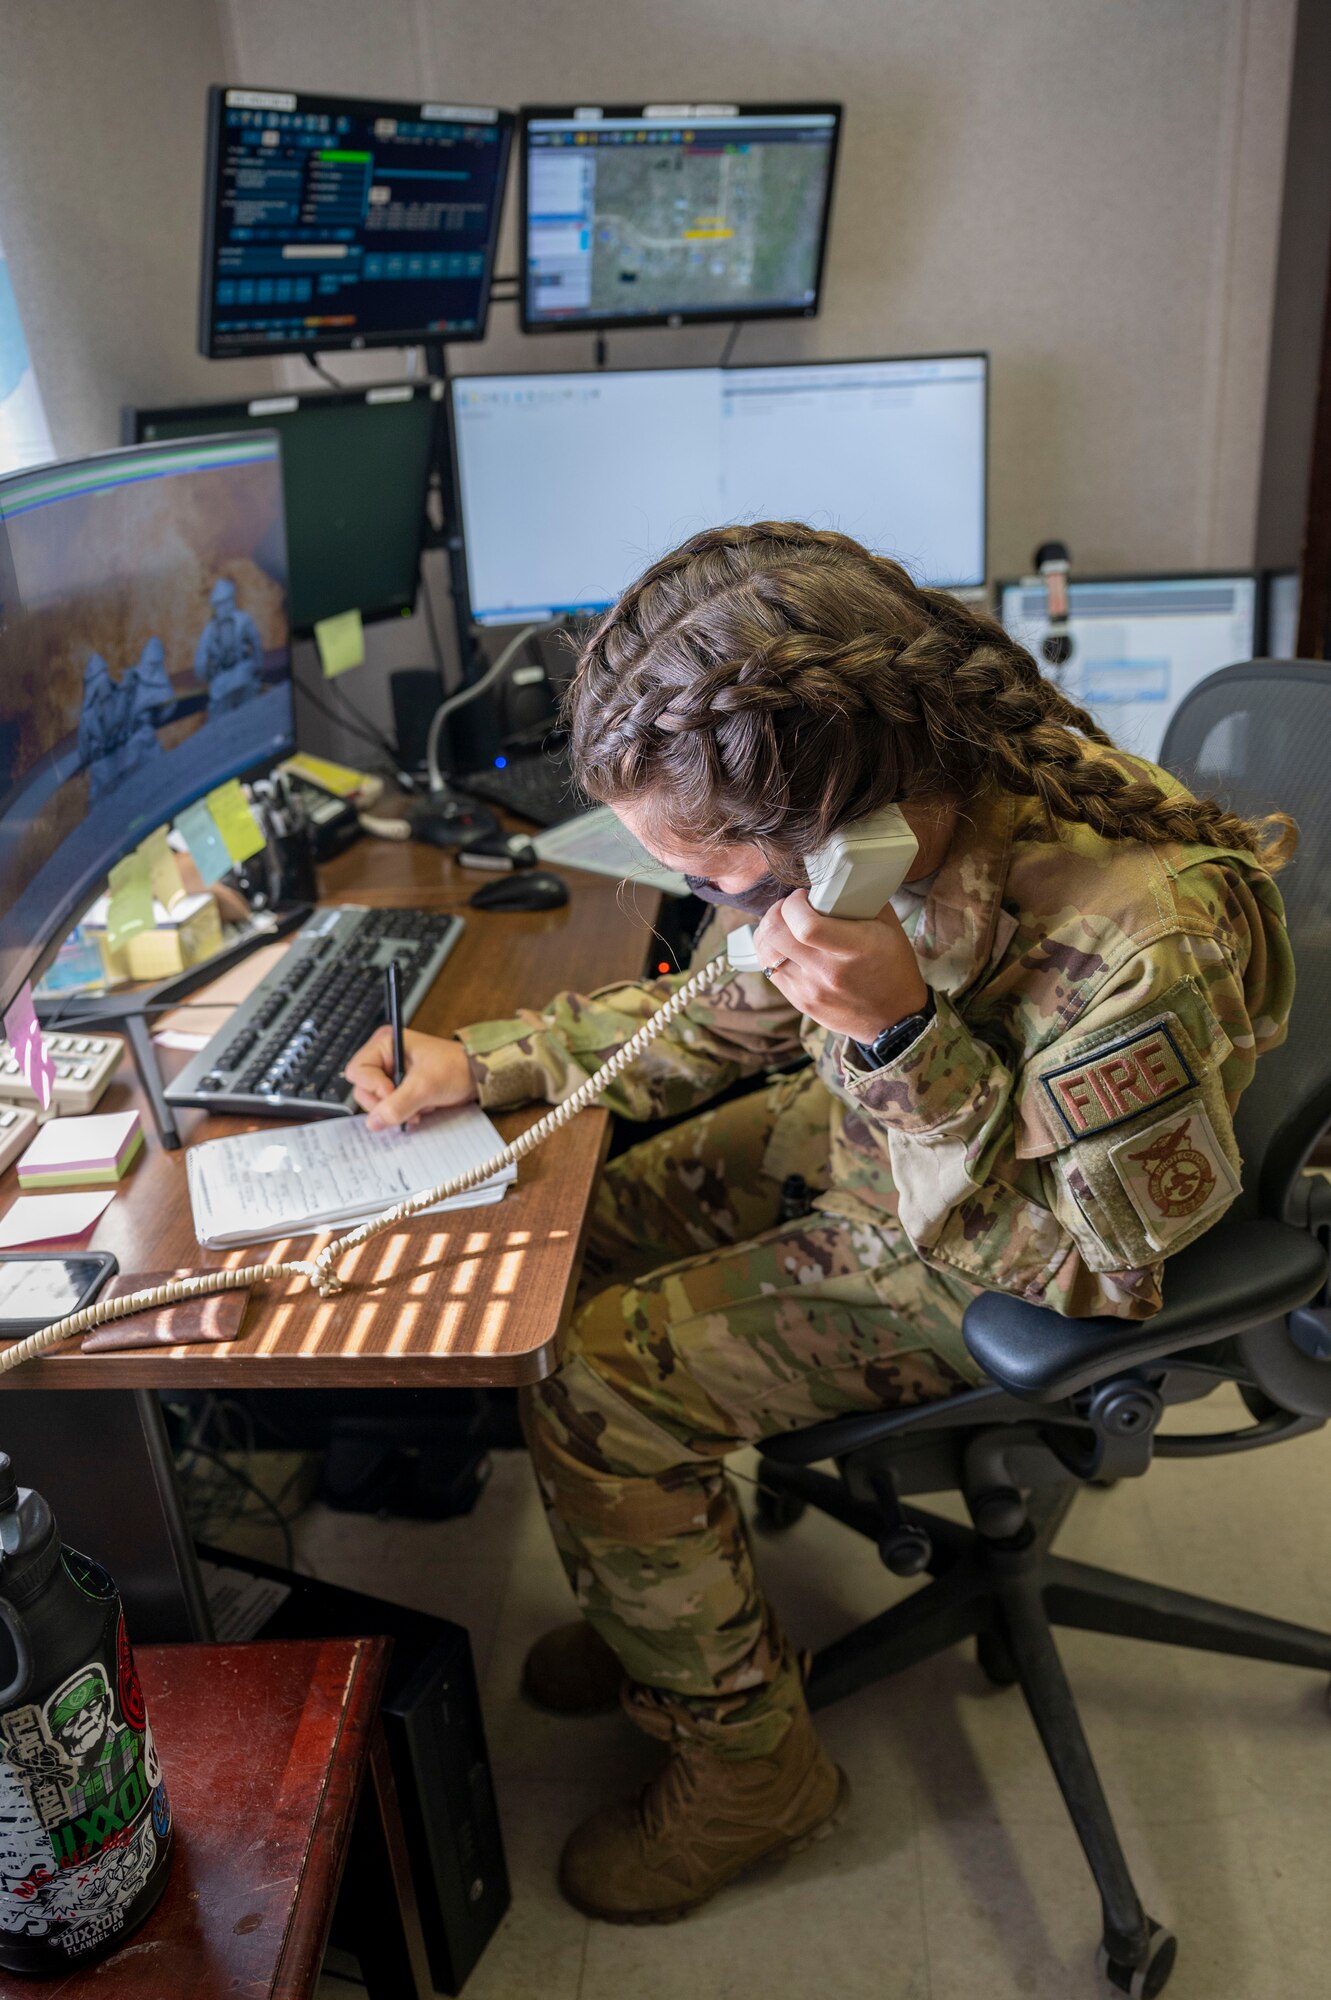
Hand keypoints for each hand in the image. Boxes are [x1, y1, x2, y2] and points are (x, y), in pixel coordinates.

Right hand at [344, 1027, 477, 1130]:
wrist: (478, 1077)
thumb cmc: (455, 1068)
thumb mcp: (425, 1085)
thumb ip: (398, 1104)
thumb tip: (374, 1122)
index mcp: (385, 1044)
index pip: (358, 1071)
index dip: (372, 1087)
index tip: (392, 1093)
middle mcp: (384, 1058)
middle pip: (363, 1089)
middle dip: (385, 1103)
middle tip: (408, 1106)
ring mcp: (391, 1074)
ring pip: (375, 1102)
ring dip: (396, 1110)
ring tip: (419, 1107)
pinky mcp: (400, 1089)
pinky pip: (389, 1107)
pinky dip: (403, 1112)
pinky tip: (420, 1109)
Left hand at [749, 890, 928, 1043]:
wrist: (895, 1019)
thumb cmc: (894, 968)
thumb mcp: (889, 927)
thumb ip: (862, 900)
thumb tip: (836, 880)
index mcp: (855, 949)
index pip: (806, 925)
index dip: (794, 903)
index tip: (803, 897)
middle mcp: (828, 972)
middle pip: (775, 934)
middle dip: (775, 912)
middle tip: (789, 908)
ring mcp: (811, 991)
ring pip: (766, 952)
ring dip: (769, 932)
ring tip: (784, 926)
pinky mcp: (801, 1003)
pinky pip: (770, 970)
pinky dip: (774, 953)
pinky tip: (788, 947)